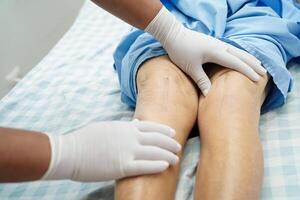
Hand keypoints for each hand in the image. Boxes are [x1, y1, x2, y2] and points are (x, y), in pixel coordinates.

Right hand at [42, 120, 180, 181]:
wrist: (71, 151)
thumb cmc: (85, 138)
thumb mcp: (107, 126)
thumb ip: (123, 127)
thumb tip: (134, 123)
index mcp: (126, 127)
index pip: (151, 127)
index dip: (164, 130)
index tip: (172, 133)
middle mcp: (130, 137)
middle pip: (157, 139)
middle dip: (170, 143)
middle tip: (179, 147)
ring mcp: (127, 151)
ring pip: (155, 152)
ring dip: (168, 155)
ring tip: (176, 159)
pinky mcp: (122, 167)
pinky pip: (145, 166)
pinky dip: (157, 165)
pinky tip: (166, 166)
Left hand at [145, 7, 265, 95]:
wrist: (173, 35)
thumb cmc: (181, 51)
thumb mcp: (191, 68)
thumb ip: (201, 80)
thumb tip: (209, 94)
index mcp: (216, 52)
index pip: (236, 63)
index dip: (247, 71)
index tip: (257, 78)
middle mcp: (220, 46)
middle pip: (241, 55)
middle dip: (253, 64)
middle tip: (264, 72)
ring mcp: (217, 43)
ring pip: (237, 50)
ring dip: (248, 58)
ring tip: (258, 64)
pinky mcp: (213, 43)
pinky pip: (231, 49)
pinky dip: (239, 54)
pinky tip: (240, 57)